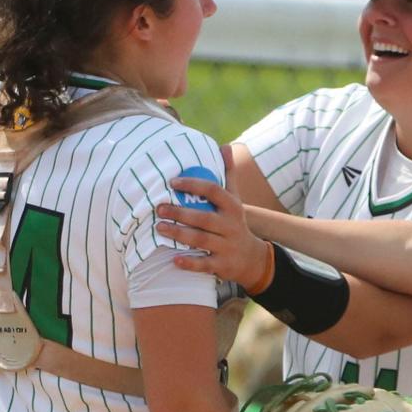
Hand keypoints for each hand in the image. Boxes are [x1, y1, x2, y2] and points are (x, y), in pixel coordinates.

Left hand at [155, 177, 271, 291]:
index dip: (193, 185)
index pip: (213, 191)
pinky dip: (190, 263)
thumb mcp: (235, 199)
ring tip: (159, 227)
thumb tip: (225, 146)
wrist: (252, 258)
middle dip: (181, 213)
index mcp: (232, 207)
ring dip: (179, 234)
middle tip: (159, 207)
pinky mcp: (222, 266)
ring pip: (201, 240)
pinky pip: (204, 265)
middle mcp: (231, 226)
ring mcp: (227, 247)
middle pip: (204, 218)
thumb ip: (228, 174)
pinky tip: (174, 259)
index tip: (172, 182)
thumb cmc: (234, 223)